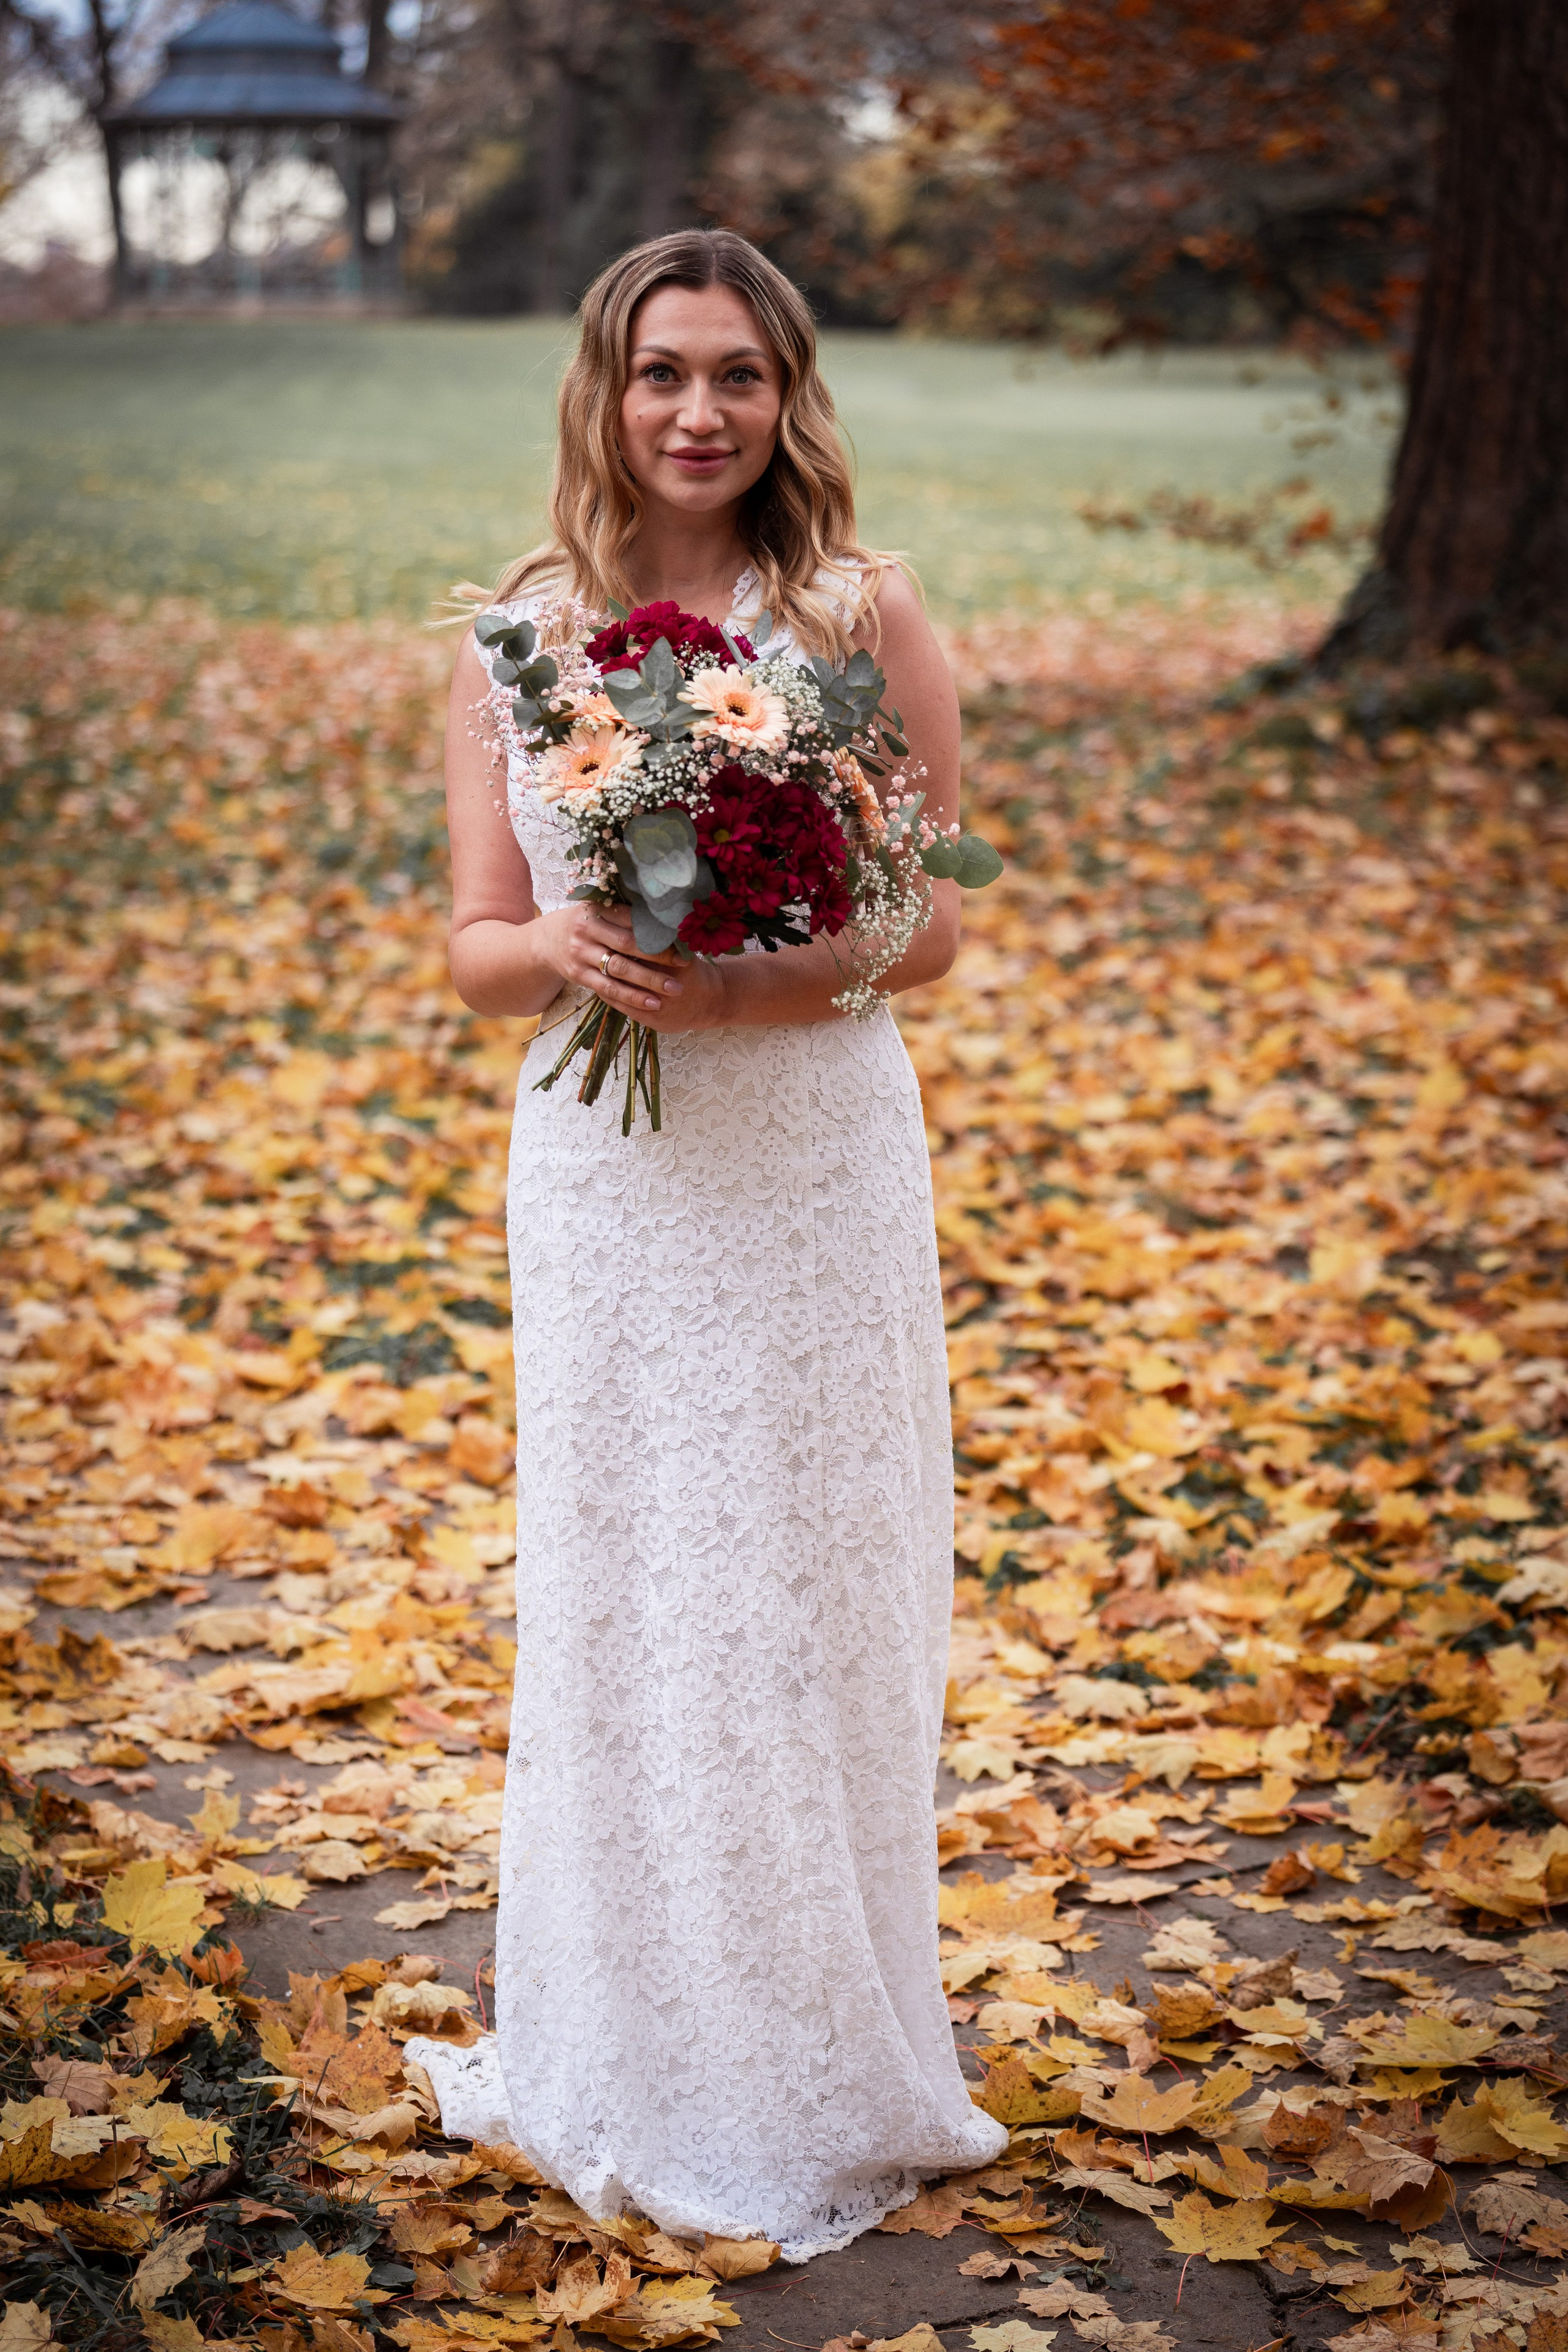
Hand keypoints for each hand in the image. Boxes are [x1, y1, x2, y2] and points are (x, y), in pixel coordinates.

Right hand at [538, 902, 728, 1031]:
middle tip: (685, 963)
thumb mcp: (598, 909)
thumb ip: (624, 911)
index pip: (631, 918)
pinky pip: (609, 989)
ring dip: (649, 980)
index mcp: (596, 909)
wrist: (546, 941)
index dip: (656, 928)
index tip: (681, 935)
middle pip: (628, 943)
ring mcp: (581, 954)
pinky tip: (652, 1003)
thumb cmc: (586, 923)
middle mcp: (586, 930)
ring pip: (620, 969)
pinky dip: (632, 997)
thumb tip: (666, 911)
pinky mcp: (579, 975)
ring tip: (675, 989)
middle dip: (659, 955)